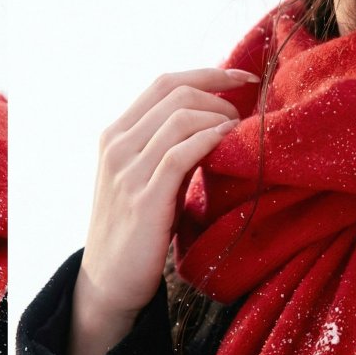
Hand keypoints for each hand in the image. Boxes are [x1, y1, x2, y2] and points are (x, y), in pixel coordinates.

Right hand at [67, 65, 258, 354]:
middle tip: (247, 113)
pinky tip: (229, 146)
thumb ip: (168, 147)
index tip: (243, 78)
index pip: (164, 82)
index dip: (208, 73)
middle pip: (175, 93)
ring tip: (240, 134)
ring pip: (181, 118)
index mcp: (114, 134)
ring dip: (219, 118)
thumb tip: (216, 118)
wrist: (108, 282)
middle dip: (220, 94)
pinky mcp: (144, 198)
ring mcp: (126, 171)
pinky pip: (182, 153)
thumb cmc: (136, 230)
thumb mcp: (145, 178)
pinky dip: (211, 141)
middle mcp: (116, 146)